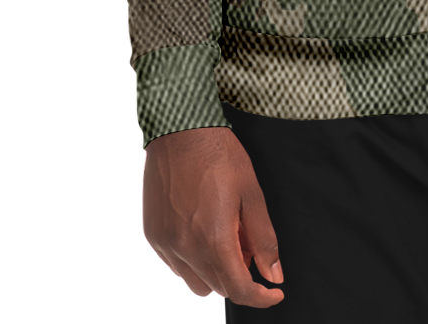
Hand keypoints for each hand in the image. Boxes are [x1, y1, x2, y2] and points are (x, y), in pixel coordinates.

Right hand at [142, 125, 286, 307]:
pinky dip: (192, 259)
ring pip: (194, 282)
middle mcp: (185, 248)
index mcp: (214, 239)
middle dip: (239, 274)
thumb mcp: (252, 194)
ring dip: (214, 271)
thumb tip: (273, 274)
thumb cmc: (219, 155)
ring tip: (224, 234)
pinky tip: (201, 229)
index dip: (260, 297)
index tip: (273, 292)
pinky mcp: (153, 235)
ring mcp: (165, 244)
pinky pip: (175, 265)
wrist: (180, 131)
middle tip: (248, 243)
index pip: (238, 289)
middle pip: (218, 287)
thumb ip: (264, 239)